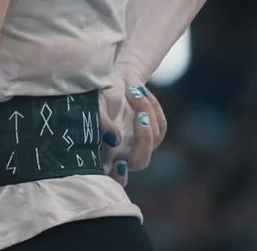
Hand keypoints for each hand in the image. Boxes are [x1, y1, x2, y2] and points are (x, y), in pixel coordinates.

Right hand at [99, 69, 166, 186]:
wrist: (110, 79)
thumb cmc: (97, 96)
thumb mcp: (94, 105)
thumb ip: (102, 122)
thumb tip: (115, 139)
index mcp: (105, 154)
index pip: (113, 176)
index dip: (118, 177)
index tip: (120, 164)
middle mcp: (123, 155)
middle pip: (140, 161)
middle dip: (144, 139)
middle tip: (140, 116)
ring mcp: (140, 145)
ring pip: (154, 138)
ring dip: (145, 110)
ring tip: (131, 90)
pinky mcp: (154, 133)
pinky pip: (161, 125)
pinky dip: (152, 106)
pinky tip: (139, 90)